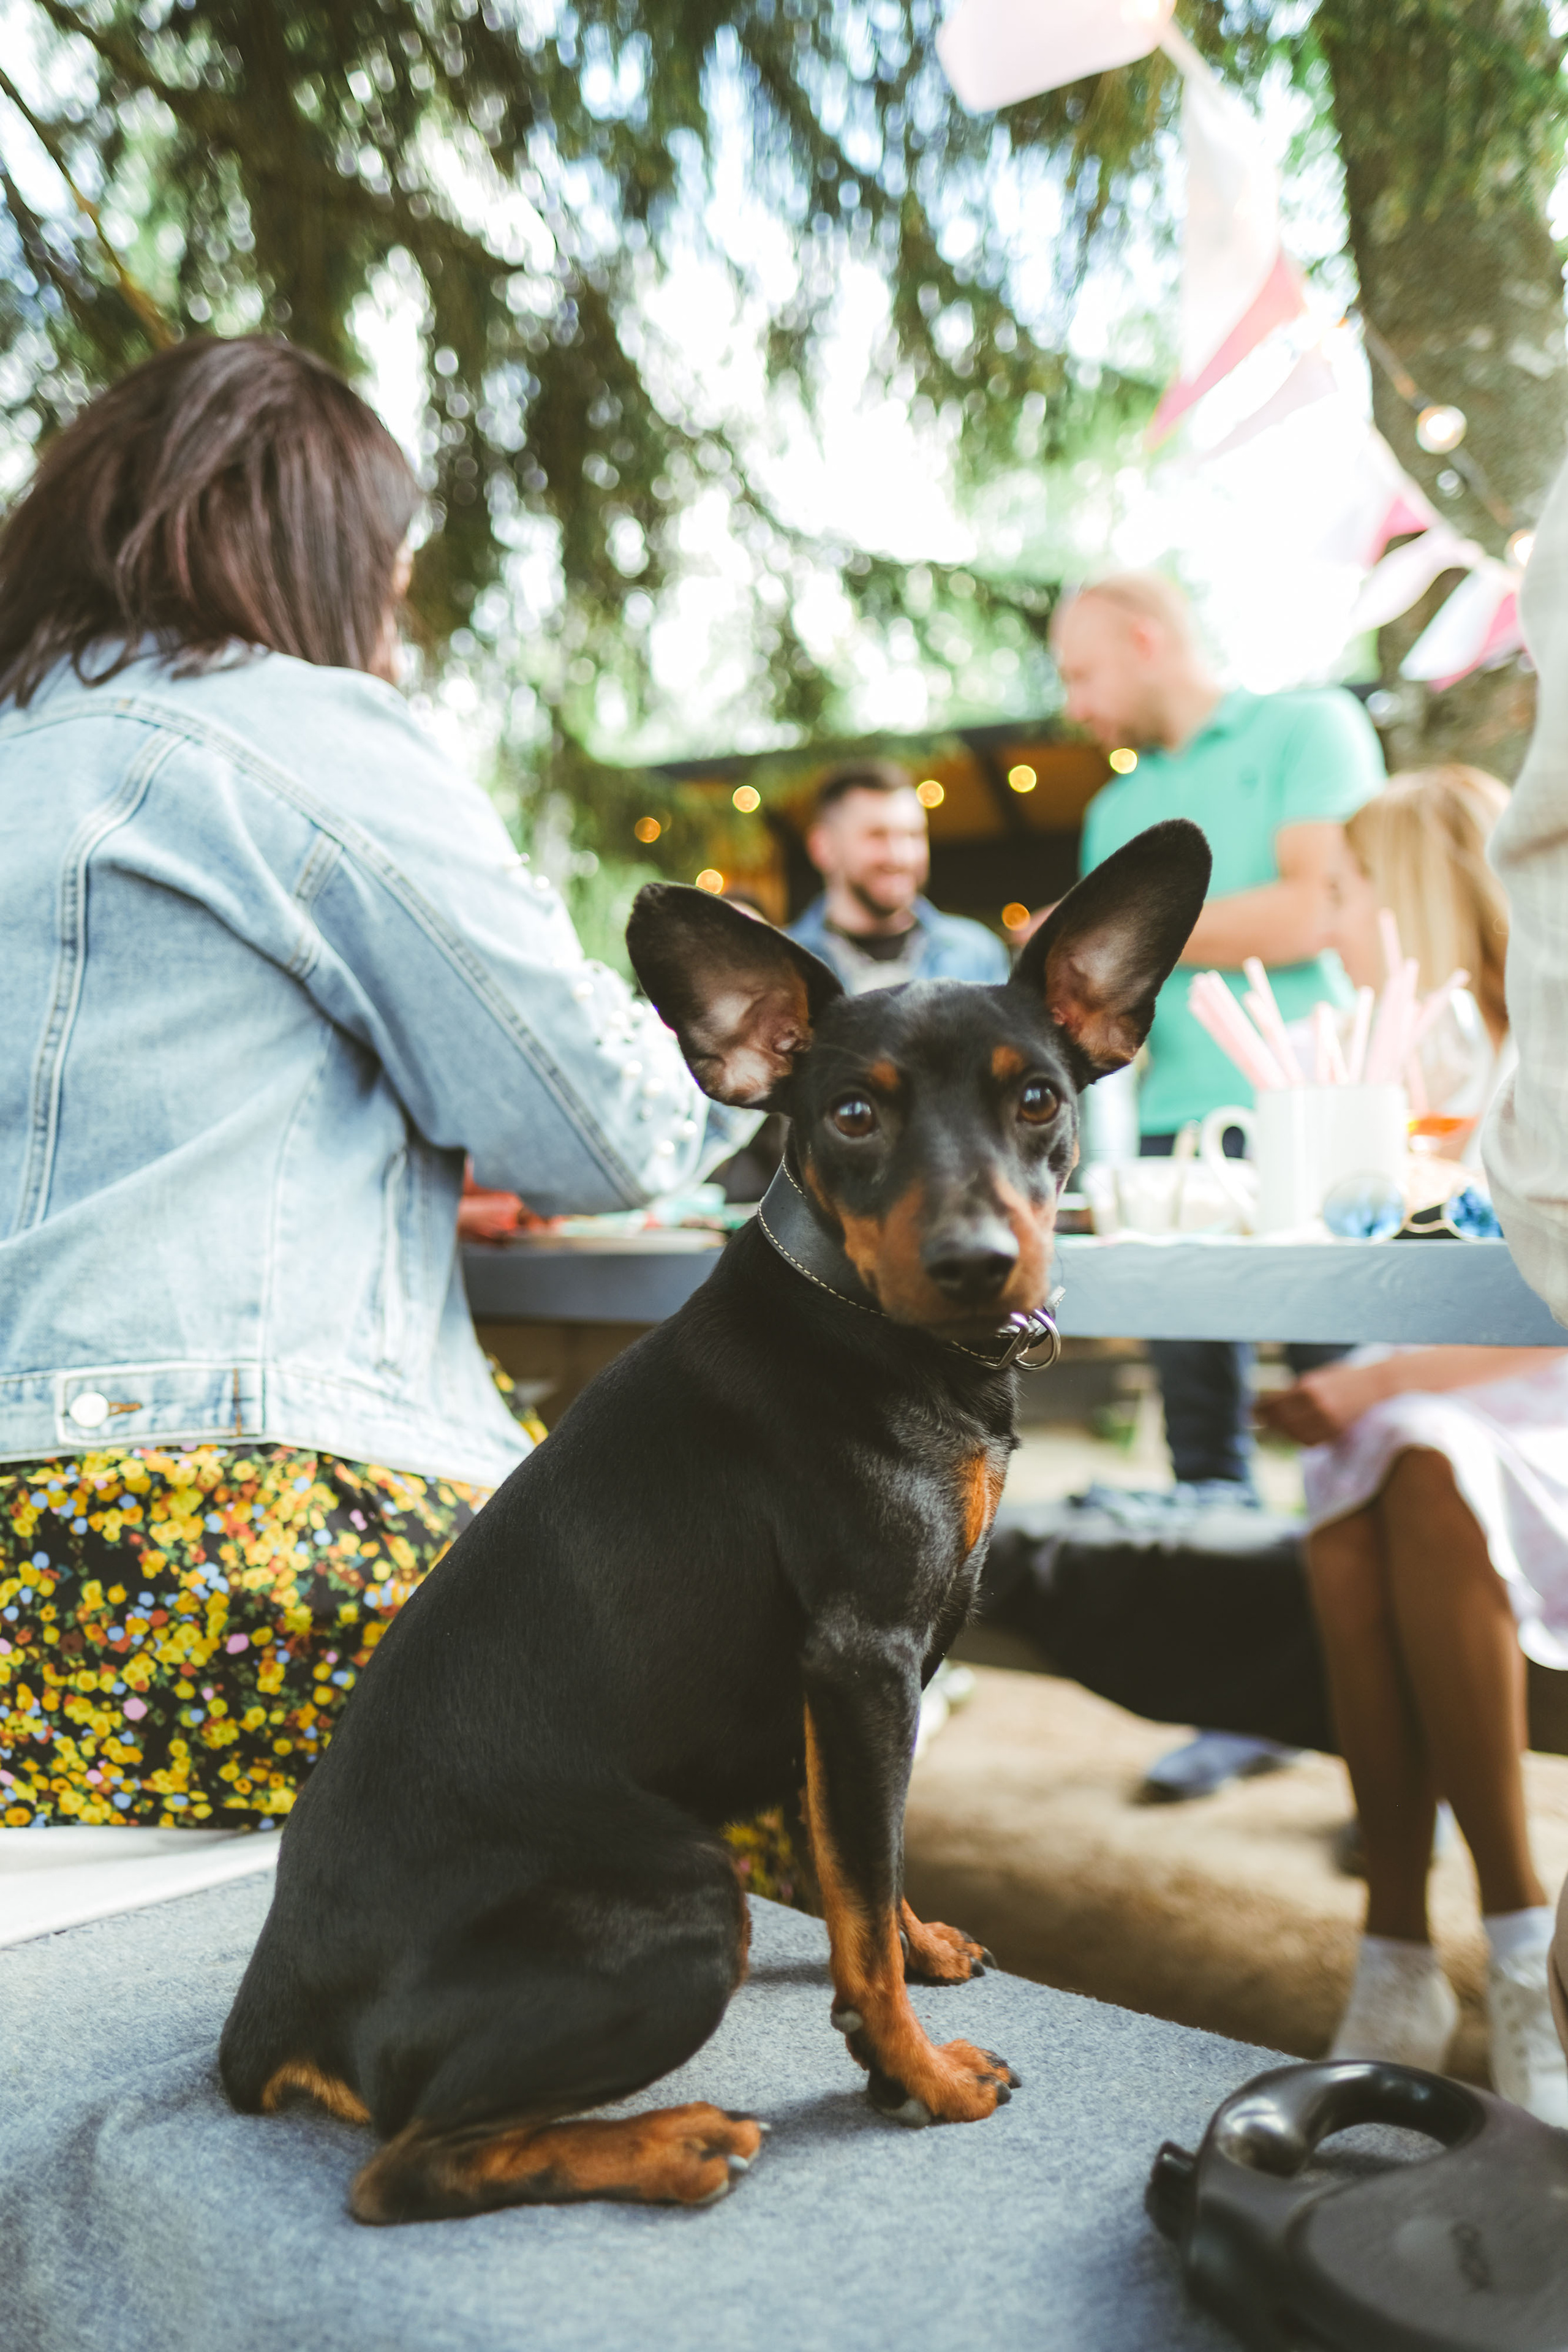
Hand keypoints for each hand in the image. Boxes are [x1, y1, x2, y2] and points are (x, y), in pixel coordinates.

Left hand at [1255, 1360, 1386, 1445]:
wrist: (1375, 1385)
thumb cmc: (1343, 1378)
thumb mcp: (1317, 1378)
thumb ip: (1297, 1391)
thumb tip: (1273, 1405)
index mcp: (1308, 1387)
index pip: (1276, 1403)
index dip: (1261, 1409)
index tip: (1250, 1412)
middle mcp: (1316, 1404)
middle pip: (1282, 1420)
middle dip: (1268, 1422)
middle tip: (1257, 1423)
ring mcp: (1327, 1420)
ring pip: (1295, 1434)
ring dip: (1284, 1432)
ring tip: (1277, 1428)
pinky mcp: (1336, 1431)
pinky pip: (1311, 1441)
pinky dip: (1301, 1439)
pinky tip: (1296, 1434)